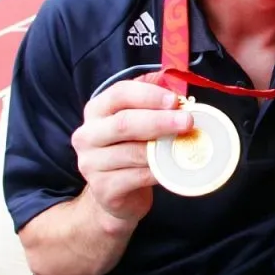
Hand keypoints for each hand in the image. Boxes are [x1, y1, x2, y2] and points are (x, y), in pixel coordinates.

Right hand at [71, 80, 192, 228]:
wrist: (116, 193)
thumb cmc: (131, 147)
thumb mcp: (138, 119)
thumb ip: (151, 98)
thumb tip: (174, 81)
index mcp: (96, 110)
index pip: (119, 94)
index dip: (149, 95)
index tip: (175, 100)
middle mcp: (87, 135)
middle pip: (124, 123)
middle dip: (160, 121)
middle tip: (188, 121)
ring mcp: (90, 163)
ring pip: (132, 153)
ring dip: (163, 149)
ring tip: (185, 145)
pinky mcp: (103, 188)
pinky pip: (136, 178)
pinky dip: (159, 172)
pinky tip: (173, 168)